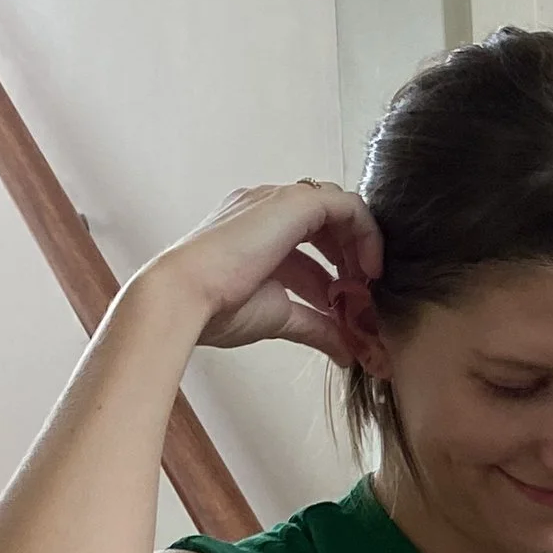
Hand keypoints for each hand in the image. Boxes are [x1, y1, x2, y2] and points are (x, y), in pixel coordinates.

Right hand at [142, 183, 382, 361]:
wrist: (185, 297)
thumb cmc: (216, 307)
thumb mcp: (278, 316)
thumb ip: (314, 326)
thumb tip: (345, 351)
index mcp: (255, 231)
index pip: (307, 240)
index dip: (335, 270)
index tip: (349, 301)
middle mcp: (265, 207)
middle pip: (327, 222)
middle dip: (351, 257)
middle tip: (364, 293)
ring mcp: (277, 200)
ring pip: (339, 210)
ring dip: (360, 247)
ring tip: (368, 286)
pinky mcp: (293, 201)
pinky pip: (347, 206)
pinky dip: (366, 235)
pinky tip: (368, 271)